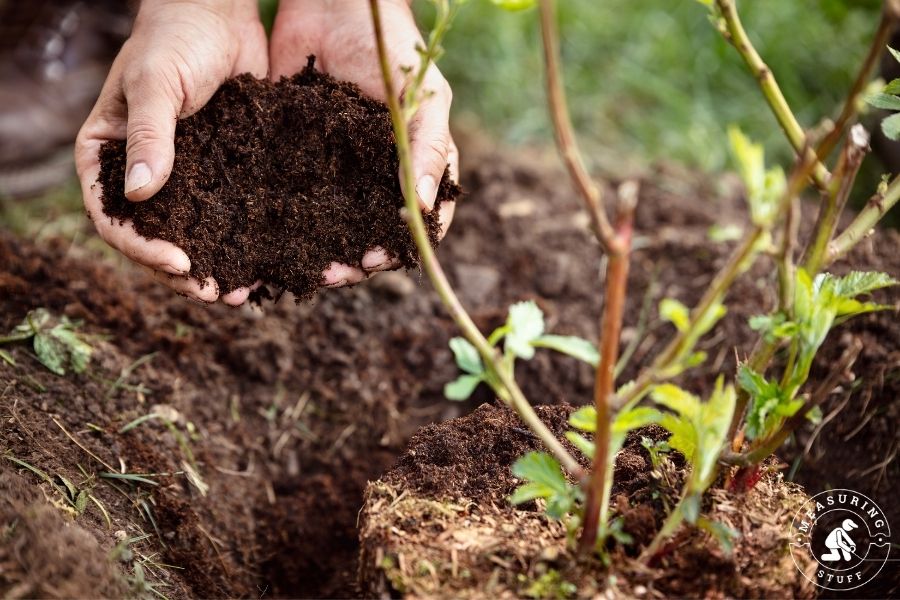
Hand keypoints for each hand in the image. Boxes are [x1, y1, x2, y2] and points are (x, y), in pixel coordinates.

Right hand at [75, 0, 267, 304]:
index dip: (141, 248)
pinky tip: (266, 260)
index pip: (112, 216)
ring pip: (193, 232)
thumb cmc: (174, 38)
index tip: (179, 264)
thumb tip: (140, 195)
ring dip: (215, 264)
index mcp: (109, 156)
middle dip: (182, 271)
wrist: (219, 14)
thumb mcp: (155, 84)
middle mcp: (144, 173)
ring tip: (243, 292)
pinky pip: (228, 213)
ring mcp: (184, 176)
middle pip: (154, 236)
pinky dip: (242, 239)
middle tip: (216, 294)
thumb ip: (148, 136)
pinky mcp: (222, 171)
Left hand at [270, 0, 457, 286]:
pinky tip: (266, 240)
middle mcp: (375, 177)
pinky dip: (282, 222)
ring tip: (301, 270)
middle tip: (331, 275)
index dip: (399, 248)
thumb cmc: (394, 50)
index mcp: (413, 168)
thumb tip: (426, 207)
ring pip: (329, 223)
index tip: (376, 260)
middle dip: (353, 261)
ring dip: (318, 251)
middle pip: (368, 234)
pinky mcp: (296, 156)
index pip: (415, 223)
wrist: (336, 2)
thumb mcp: (425, 100)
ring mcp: (335, 169)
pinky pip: (290, 195)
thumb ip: (431, 150)